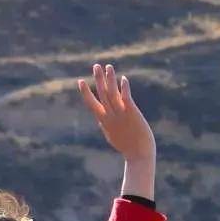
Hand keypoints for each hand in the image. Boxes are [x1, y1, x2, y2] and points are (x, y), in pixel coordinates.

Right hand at [78, 63, 157, 198]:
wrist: (139, 155)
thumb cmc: (127, 147)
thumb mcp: (112, 136)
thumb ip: (105, 125)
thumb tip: (101, 120)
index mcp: (104, 121)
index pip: (91, 104)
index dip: (85, 92)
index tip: (80, 81)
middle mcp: (110, 116)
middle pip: (102, 94)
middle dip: (98, 79)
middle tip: (95, 66)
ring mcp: (120, 114)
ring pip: (112, 93)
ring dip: (110, 79)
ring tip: (108, 66)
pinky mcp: (131, 113)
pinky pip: (126, 97)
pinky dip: (124, 88)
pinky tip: (123, 79)